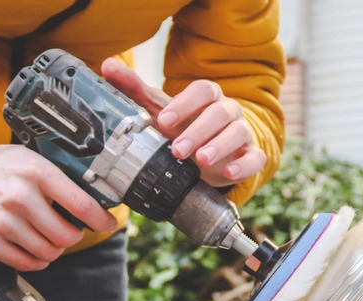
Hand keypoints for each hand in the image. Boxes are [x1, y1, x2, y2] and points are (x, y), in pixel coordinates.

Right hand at [0, 138, 118, 270]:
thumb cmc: (4, 167)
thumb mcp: (37, 162)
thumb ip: (64, 181)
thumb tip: (99, 203)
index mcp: (38, 173)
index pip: (82, 205)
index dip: (102, 221)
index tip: (108, 224)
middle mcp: (19, 197)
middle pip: (67, 236)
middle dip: (74, 236)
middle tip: (70, 230)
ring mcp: (2, 221)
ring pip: (49, 252)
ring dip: (56, 249)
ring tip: (50, 237)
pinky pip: (26, 263)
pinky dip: (37, 260)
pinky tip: (35, 248)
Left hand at [101, 58, 265, 187]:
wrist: (209, 154)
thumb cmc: (184, 128)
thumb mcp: (160, 110)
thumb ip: (135, 90)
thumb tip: (107, 65)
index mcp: (208, 97)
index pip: (203, 90)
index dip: (185, 103)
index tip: (164, 120)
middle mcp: (228, 111)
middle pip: (220, 113)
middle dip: (199, 130)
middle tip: (177, 149)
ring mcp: (242, 133)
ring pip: (238, 133)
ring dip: (220, 146)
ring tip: (200, 160)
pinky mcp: (251, 155)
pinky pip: (255, 158)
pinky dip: (244, 165)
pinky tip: (229, 172)